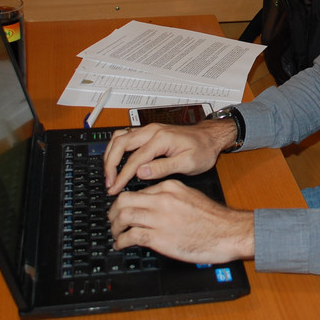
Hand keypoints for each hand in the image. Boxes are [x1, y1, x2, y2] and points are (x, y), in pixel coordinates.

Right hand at [102, 120, 236, 194]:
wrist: (210, 137)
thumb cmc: (203, 150)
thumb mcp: (188, 163)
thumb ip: (163, 167)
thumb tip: (141, 172)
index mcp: (161, 139)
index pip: (134, 159)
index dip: (122, 176)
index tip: (115, 189)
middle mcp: (152, 131)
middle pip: (120, 144)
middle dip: (110, 164)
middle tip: (109, 182)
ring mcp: (149, 130)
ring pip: (119, 137)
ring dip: (110, 154)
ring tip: (109, 173)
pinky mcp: (149, 133)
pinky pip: (125, 137)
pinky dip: (116, 149)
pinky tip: (116, 160)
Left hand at [108, 179, 253, 262]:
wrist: (228, 232)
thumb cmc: (214, 219)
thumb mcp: (191, 197)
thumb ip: (171, 198)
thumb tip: (155, 205)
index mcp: (169, 187)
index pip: (138, 191)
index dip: (127, 203)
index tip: (124, 211)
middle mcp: (161, 200)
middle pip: (124, 200)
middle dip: (113, 212)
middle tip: (113, 221)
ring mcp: (159, 218)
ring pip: (123, 217)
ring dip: (115, 227)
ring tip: (116, 234)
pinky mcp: (159, 237)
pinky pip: (130, 237)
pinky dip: (121, 242)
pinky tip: (121, 245)